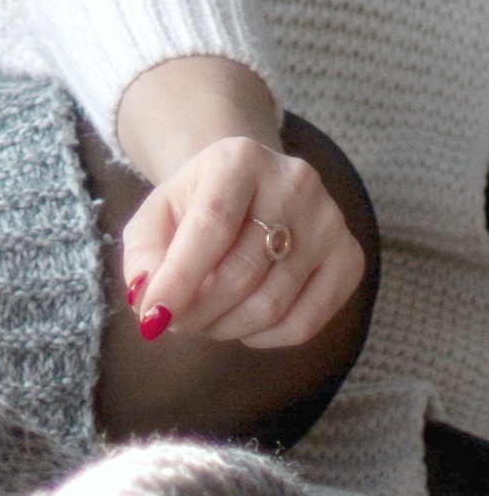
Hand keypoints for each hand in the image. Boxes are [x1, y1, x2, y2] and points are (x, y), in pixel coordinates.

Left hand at [115, 59, 365, 349]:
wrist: (251, 183)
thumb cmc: (199, 202)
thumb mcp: (160, 212)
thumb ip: (145, 252)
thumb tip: (145, 299)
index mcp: (240, 158)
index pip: (211, 225)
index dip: (180, 277)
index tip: (153, 317)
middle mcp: (293, 182)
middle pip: (241, 271)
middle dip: (199, 310)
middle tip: (175, 322)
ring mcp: (328, 220)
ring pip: (272, 304)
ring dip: (226, 327)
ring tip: (203, 321)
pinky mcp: (349, 257)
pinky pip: (306, 323)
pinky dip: (266, 338)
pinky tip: (243, 324)